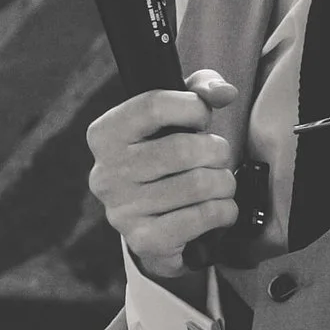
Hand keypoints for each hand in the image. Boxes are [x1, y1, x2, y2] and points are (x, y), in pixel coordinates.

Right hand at [87, 70, 239, 277]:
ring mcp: (123, 210)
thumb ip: (198, 90)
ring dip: (224, 183)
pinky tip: (220, 208)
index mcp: (105, 135)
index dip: (193, 108)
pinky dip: (224, 211)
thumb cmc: (164, 160)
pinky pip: (202, 217)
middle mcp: (106, 173)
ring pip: (198, 184)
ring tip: (220, 183)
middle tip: (217, 157)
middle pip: (182, 149)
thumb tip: (223, 92)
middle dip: (216, 151)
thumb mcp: (173, 118)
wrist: (152, 226)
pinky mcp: (145, 239)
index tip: (202, 117)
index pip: (153, 105)